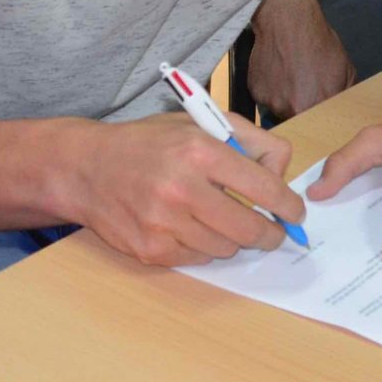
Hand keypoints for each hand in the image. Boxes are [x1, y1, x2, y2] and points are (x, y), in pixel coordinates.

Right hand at [60, 112, 305, 266]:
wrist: (86, 168)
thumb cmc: (147, 143)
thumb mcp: (196, 122)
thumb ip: (247, 139)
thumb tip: (281, 174)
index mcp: (198, 150)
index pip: (263, 187)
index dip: (288, 205)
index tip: (294, 213)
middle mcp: (182, 188)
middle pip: (250, 229)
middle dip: (269, 234)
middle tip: (271, 232)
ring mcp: (164, 223)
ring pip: (225, 248)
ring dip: (231, 239)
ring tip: (216, 220)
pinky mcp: (151, 250)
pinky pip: (198, 259)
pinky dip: (201, 247)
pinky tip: (186, 227)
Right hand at [246, 0, 353, 118]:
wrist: (287, 19)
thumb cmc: (319, 42)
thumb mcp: (346, 69)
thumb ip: (345, 95)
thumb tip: (345, 110)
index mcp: (316, 108)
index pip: (319, 127)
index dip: (320, 119)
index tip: (320, 110)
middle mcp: (290, 111)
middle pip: (297, 120)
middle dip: (302, 109)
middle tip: (304, 89)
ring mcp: (270, 102)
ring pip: (280, 109)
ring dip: (285, 99)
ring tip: (289, 77)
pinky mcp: (254, 92)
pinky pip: (265, 97)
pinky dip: (270, 89)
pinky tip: (276, 71)